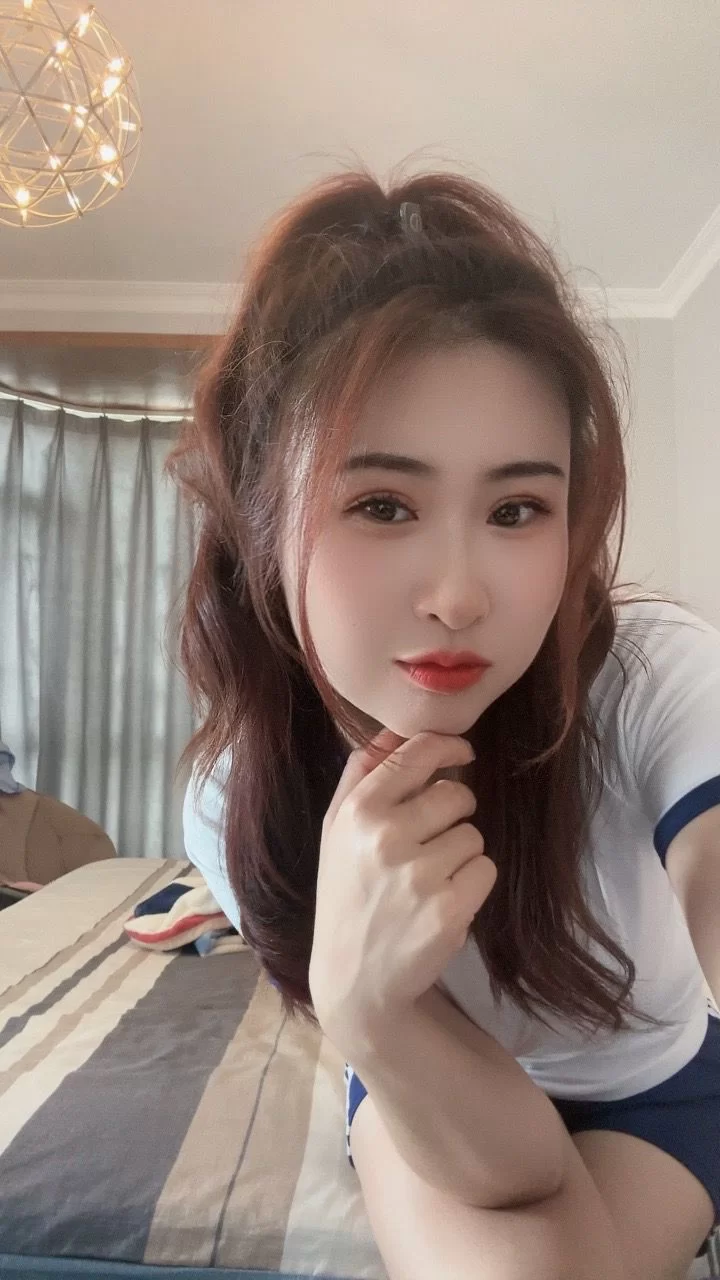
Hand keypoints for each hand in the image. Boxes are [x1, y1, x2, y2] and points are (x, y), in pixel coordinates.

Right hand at [309, 729, 496, 1043]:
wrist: (354, 979)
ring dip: (461, 853)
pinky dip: (472, 884)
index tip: (463, 754)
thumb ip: (361, 775)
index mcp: (358, 811)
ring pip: (474, 835)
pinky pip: (485, 869)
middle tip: (430, 842)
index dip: (448, 747)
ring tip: (429, 879)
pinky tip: (442, 901)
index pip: (416, 753)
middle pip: (457, 795)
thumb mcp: (335, 832)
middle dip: (453, 814)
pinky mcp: (448, 909)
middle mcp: (385, 837)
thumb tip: (395, 729)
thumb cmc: (347, 894)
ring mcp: (418, 875)